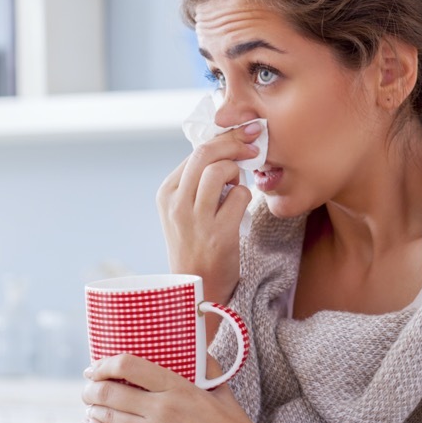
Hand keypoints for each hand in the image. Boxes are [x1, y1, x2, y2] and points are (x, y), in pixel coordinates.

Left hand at [82, 352, 283, 422]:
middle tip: (88, 389)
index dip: (106, 363)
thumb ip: (208, 369)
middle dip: (92, 388)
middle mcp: (164, 408)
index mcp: (180, 387)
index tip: (96, 367)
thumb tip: (198, 350)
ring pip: (108, 416)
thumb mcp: (224, 393)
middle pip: (111, 390)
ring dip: (92, 409)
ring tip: (89, 407)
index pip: (130, 366)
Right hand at [157, 122, 262, 300]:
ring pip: (218, 170)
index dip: (223, 137)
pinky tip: (242, 207)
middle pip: (205, 153)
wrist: (196, 290)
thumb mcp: (186, 212)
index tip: (243, 132)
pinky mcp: (217, 234)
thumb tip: (226, 149)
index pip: (194, 151)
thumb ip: (198, 183)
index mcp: (167, 193)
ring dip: (238, 170)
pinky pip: (238, 196)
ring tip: (240, 183)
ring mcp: (195, 219)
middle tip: (254, 140)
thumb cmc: (197, 246)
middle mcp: (176, 204)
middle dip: (233, 140)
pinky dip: (246, 196)